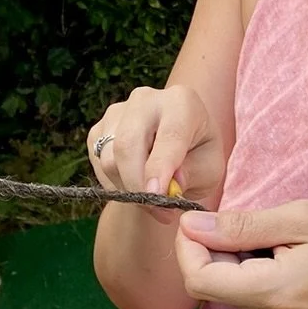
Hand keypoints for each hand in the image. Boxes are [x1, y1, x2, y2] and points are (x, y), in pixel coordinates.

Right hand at [87, 86, 225, 217]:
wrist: (175, 150)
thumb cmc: (198, 157)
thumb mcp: (209, 169)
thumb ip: (193, 174)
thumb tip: (170, 183)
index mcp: (182, 102)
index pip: (169, 135)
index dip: (160, 167)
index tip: (156, 194)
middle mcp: (146, 99)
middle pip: (128, 144)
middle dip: (137, 184)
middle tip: (156, 210)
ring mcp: (117, 111)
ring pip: (109, 159)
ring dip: (129, 189)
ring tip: (152, 200)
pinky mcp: (99, 129)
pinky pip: (97, 165)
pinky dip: (115, 185)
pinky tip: (135, 186)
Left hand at [173, 199, 307, 308]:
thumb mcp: (304, 218)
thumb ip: (244, 225)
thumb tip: (192, 224)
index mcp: (270, 291)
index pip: (197, 278)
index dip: (187, 245)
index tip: (202, 214)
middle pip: (207, 282)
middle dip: (211, 245)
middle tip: (248, 216)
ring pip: (225, 284)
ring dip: (233, 253)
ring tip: (274, 232)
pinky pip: (245, 290)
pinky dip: (249, 265)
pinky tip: (280, 249)